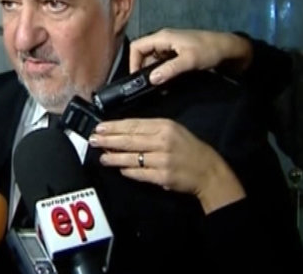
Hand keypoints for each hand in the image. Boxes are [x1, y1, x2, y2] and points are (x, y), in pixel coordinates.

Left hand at [89, 118, 245, 213]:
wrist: (208, 171)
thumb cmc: (189, 148)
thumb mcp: (173, 129)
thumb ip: (150, 129)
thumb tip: (124, 131)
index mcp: (164, 126)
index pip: (133, 125)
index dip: (114, 127)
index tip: (100, 127)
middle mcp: (162, 142)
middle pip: (129, 140)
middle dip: (108, 140)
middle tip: (93, 140)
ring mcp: (162, 160)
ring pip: (131, 158)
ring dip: (113, 157)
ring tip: (102, 156)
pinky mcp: (162, 177)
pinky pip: (139, 173)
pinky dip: (127, 171)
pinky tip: (119, 168)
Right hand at [130, 28, 252, 84]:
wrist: (230, 49)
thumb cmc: (210, 50)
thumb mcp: (189, 60)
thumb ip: (169, 69)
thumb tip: (151, 79)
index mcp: (162, 37)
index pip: (137, 47)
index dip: (133, 62)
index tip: (137, 78)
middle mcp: (163, 41)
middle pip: (143, 55)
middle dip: (143, 70)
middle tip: (148, 86)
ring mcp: (170, 48)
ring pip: (152, 61)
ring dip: (153, 74)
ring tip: (158, 87)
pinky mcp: (176, 55)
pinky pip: (162, 64)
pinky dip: (161, 73)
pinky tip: (166, 84)